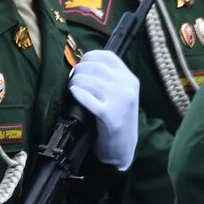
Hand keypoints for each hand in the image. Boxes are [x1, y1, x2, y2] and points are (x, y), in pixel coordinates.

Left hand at [68, 50, 138, 170]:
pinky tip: (74, 94)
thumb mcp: (121, 93)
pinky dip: (78, 94)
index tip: (82, 64)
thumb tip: (83, 63)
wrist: (123, 146)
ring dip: (76, 82)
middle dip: (79, 70)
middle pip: (95, 67)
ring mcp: (120, 101)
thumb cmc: (117, 117)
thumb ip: (109, 78)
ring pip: (90, 81)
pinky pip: (88, 98)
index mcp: (130, 79)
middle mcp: (127, 87)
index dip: (89, 57)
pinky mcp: (110, 116)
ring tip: (73, 88)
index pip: (108, 56)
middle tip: (74, 79)